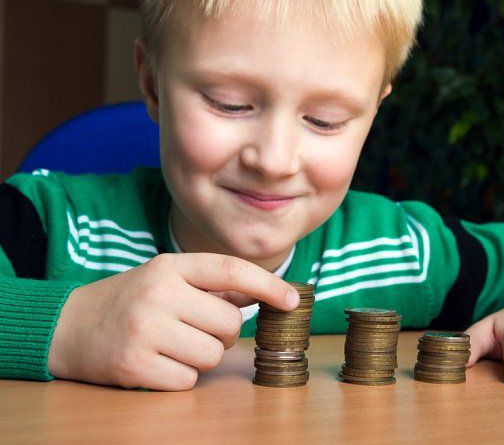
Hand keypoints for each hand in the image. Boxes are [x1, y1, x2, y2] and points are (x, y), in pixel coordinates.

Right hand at [47, 253, 298, 390]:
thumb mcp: (168, 278)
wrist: (68, 326)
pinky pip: (189, 380)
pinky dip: (181, 377)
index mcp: (171, 266)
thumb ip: (215, 284)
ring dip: (202, 356)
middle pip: (229, 322)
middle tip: (195, 329)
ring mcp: (145, 329)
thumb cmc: (131, 300)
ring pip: (213, 354)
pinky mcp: (134, 365)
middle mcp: (159, 293)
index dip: (268, 285)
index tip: (293, 299)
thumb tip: (268, 292)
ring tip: (174, 345)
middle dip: (223, 332)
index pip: (231, 270)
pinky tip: (158, 362)